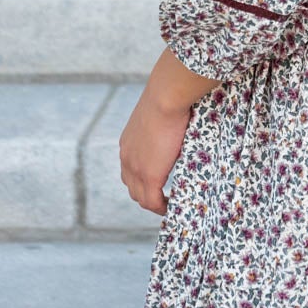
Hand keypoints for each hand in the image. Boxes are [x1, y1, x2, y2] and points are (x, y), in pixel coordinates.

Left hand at [118, 87, 192, 216]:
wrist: (165, 98)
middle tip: (164, 198)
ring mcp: (136, 168)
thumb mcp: (159, 116)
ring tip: (169, 205)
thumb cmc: (168, 99)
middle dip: (147, 196)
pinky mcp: (149, 175)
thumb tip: (180, 122)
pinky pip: (152, 202)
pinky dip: (161, 208)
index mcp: (128, 144)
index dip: (142, 181)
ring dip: (153, 203)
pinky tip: (172, 208)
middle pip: (132, 187)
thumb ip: (163, 127)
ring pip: (139, 197)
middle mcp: (127, 158)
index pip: (129, 171)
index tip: (159, 184)